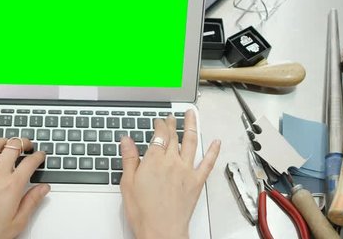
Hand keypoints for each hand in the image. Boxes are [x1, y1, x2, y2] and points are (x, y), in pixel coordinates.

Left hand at [0, 138, 48, 238]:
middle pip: (13, 146)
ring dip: (3, 141)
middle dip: (23, 142)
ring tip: (8, 143)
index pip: (30, 162)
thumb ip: (32, 202)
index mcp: (12, 186)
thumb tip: (43, 189)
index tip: (40, 156)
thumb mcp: (17, 222)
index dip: (38, 156)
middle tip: (27, 145)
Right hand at [120, 110, 220, 238]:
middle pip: (174, 136)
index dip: (159, 124)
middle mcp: (172, 162)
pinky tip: (216, 143)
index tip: (158, 120)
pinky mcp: (197, 182)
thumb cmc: (143, 212)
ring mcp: (187, 171)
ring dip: (192, 126)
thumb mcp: (128, 183)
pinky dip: (213, 151)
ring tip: (192, 115)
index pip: (158, 134)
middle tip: (172, 117)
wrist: (161, 231)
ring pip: (191, 142)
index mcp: (154, 160)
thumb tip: (126, 140)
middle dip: (172, 123)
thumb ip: (129, 158)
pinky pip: (208, 163)